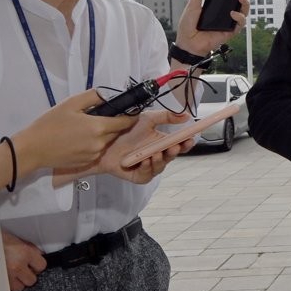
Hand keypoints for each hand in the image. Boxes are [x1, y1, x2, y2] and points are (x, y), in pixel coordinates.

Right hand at [1, 230, 45, 290]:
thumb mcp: (16, 239)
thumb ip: (29, 248)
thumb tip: (38, 255)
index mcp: (24, 253)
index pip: (41, 266)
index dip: (38, 265)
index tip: (34, 264)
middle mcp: (16, 266)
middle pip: (31, 280)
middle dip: (28, 275)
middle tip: (22, 269)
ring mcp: (6, 276)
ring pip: (19, 288)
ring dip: (17, 282)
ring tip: (11, 273)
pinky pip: (7, 289)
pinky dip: (6, 284)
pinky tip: (3, 276)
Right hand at [13, 89, 136, 171]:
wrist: (32, 149)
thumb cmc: (49, 124)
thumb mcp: (70, 103)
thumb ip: (93, 96)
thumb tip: (109, 95)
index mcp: (98, 127)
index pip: (125, 122)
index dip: (130, 115)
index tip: (131, 110)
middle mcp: (100, 143)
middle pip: (117, 131)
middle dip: (114, 123)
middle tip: (100, 116)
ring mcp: (94, 155)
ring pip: (107, 141)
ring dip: (103, 134)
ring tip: (85, 127)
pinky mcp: (88, 162)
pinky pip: (98, 150)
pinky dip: (95, 144)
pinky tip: (80, 139)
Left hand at [58, 109, 192, 184]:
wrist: (100, 141)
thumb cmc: (123, 130)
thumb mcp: (146, 119)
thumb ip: (166, 116)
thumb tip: (185, 115)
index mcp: (160, 141)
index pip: (178, 143)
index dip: (186, 142)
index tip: (190, 139)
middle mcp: (156, 154)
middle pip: (172, 156)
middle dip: (175, 152)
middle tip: (175, 147)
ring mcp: (147, 165)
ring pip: (160, 167)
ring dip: (161, 160)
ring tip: (156, 154)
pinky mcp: (136, 175)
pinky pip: (146, 176)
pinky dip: (147, 169)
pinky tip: (144, 161)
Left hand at [175, 0, 252, 56]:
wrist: (187, 43)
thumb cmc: (188, 27)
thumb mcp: (192, 7)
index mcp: (217, 9)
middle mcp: (225, 16)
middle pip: (241, 5)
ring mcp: (228, 24)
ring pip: (244, 13)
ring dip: (245, 4)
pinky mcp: (229, 32)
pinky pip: (239, 25)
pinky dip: (238, 18)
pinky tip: (233, 13)